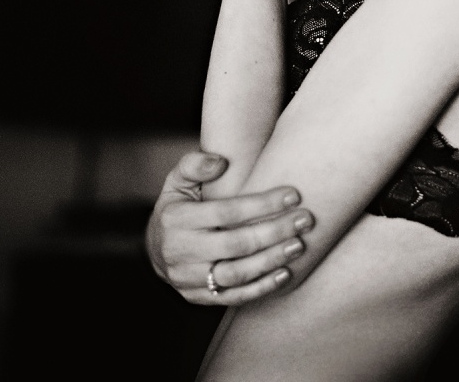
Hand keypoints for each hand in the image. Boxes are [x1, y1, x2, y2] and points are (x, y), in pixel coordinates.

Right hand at [146, 151, 313, 305]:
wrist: (154, 248)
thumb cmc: (177, 206)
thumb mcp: (177, 180)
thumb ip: (195, 165)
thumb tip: (220, 162)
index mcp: (176, 219)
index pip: (225, 211)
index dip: (261, 204)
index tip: (293, 195)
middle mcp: (179, 251)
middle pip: (235, 244)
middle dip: (274, 232)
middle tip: (304, 220)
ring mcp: (187, 278)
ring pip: (235, 274)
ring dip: (271, 261)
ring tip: (299, 245)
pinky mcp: (197, 297)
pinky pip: (232, 296)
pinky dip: (260, 288)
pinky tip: (285, 273)